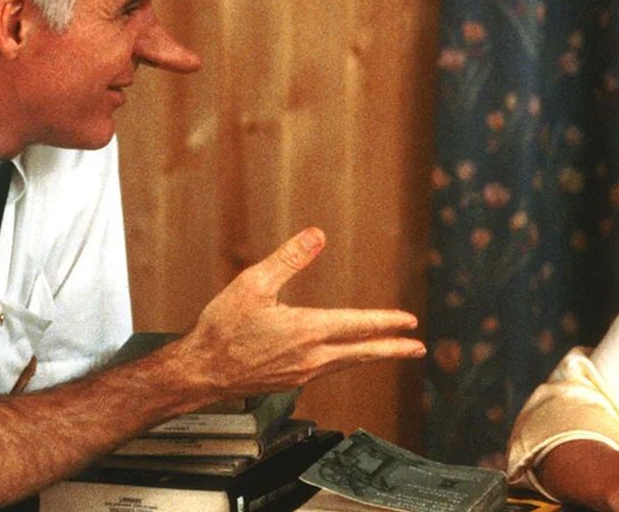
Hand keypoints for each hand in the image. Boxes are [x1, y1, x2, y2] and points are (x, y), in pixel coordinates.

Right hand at [177, 227, 425, 396]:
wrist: (201, 371)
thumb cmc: (222, 328)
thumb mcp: (254, 284)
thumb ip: (289, 258)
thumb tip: (317, 235)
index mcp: (306, 332)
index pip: (357, 325)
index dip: (386, 322)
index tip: (409, 320)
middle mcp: (310, 357)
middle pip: (362, 352)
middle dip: (392, 348)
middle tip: (417, 347)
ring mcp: (302, 373)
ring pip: (347, 363)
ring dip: (372, 356)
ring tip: (390, 351)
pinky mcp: (291, 381)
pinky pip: (329, 370)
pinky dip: (346, 362)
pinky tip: (345, 357)